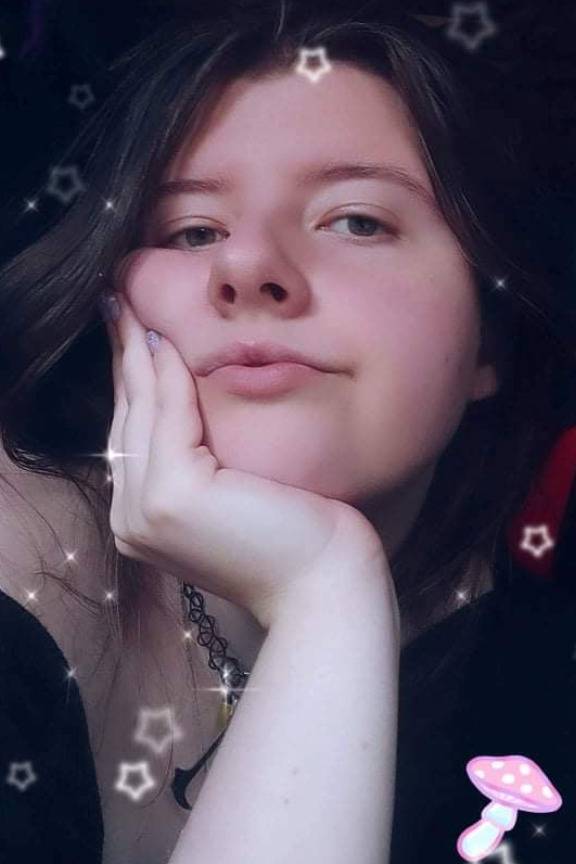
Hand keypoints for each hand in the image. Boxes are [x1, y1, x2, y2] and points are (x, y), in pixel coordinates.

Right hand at [102, 291, 387, 628]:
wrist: (325, 586)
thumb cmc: (294, 539)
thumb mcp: (235, 494)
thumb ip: (201, 459)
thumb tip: (188, 401)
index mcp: (144, 520)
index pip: (135, 436)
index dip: (132, 382)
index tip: (130, 333)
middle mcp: (132, 519)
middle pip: (129, 418)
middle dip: (124, 358)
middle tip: (118, 304)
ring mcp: (146, 511)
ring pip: (141, 413)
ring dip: (137, 355)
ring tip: (130, 308)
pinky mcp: (173, 496)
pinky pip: (170, 418)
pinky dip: (171, 377)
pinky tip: (168, 340)